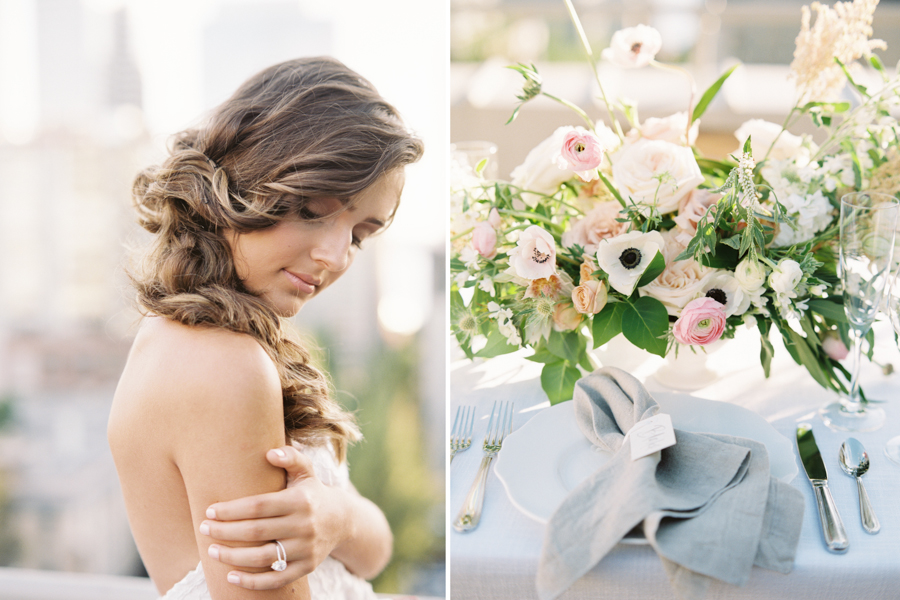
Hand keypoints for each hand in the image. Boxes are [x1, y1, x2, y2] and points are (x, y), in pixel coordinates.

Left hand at [200, 446, 351, 589]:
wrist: (342, 520)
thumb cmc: (312, 492)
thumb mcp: (306, 471)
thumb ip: (290, 457)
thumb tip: (270, 453)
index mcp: (300, 500)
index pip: (259, 506)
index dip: (232, 510)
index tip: (210, 510)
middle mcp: (305, 525)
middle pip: (256, 532)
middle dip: (225, 532)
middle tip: (204, 529)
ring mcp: (306, 549)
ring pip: (263, 558)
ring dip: (233, 557)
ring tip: (212, 551)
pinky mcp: (307, 567)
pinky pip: (276, 579)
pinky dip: (252, 582)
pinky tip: (230, 577)